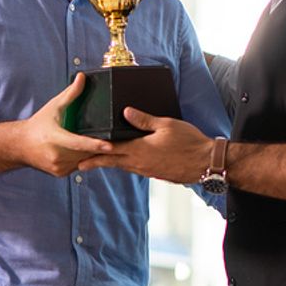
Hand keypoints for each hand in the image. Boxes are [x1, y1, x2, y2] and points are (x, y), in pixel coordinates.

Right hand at [20, 73, 112, 176]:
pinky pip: (78, 166)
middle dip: (99, 148)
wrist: (20, 145)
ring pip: (83, 161)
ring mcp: (58, 167)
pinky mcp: (60, 173)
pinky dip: (83, 159)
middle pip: (85, 153)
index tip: (110, 145)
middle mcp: (56, 155)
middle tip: (117, 142)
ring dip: (92, 154)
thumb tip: (82, 77)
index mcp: (55, 138)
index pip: (78, 143)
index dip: (95, 144)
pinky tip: (85, 151)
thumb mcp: (54, 107)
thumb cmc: (38, 124)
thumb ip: (71, 94)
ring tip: (104, 145)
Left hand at [78, 108, 212, 183]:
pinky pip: (135, 169)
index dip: (94, 153)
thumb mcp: (166, 125)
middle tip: (80, 164)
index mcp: (140, 150)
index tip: (80, 155)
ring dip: (111, 164)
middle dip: (96, 162)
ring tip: (99, 161)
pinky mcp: (156, 173)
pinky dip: (125, 165)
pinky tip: (126, 161)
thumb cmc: (189, 142)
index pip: (111, 152)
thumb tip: (125, 112)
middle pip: (113, 162)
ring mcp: (148, 170)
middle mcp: (140, 163)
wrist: (206, 162)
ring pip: (124, 167)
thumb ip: (144, 119)